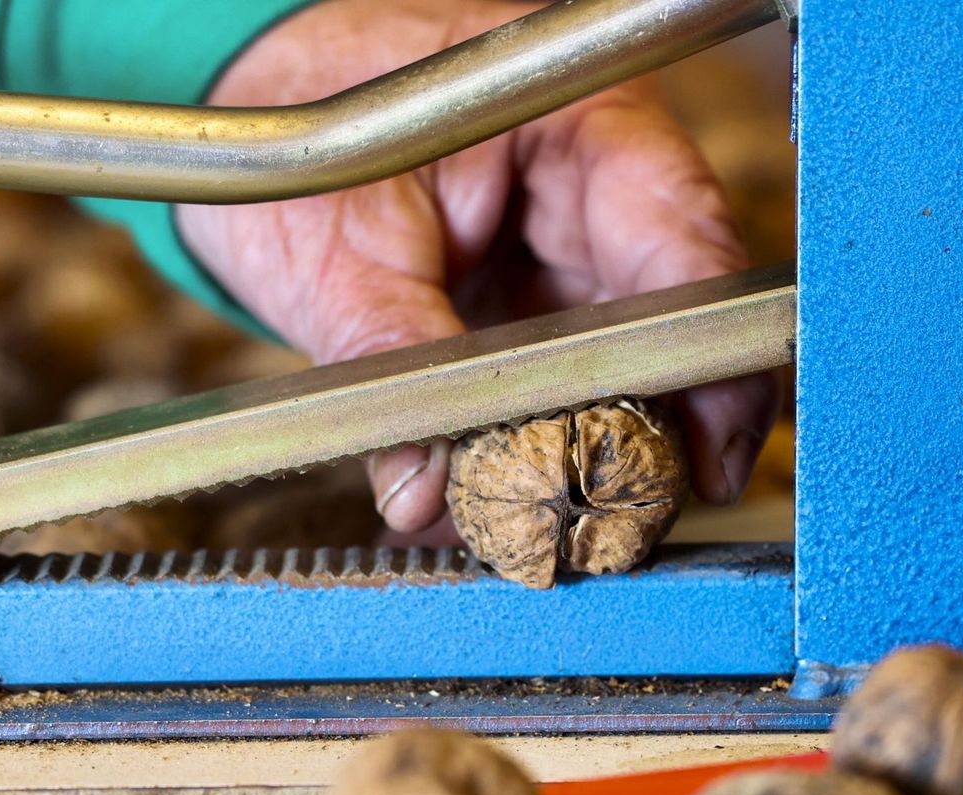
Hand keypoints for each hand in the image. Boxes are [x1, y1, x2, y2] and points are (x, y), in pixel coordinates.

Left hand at [177, 0, 779, 541]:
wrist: (246, 107)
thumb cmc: (295, 114)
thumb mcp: (335, 246)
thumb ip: (388, 363)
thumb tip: (426, 487)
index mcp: (583, 129)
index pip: (691, 248)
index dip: (717, 362)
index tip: (708, 454)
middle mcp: (601, 188)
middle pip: (677, 324)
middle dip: (652, 431)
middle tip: (621, 516)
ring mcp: (575, 249)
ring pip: (630, 369)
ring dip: (592, 452)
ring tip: (540, 517)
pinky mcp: (541, 302)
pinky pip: (568, 385)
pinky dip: (541, 444)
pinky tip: (502, 492)